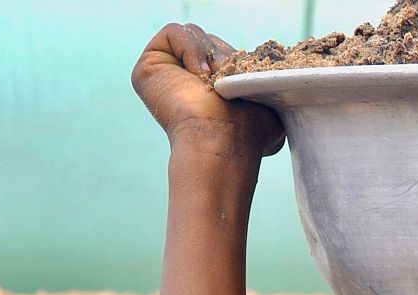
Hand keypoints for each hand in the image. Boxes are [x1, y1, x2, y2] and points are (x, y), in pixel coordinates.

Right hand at [131, 24, 282, 157]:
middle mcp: (187, 82)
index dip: (239, 59)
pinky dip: (191, 47)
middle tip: (230, 83)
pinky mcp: (149, 66)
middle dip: (225, 56)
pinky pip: (174, 31)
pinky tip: (200, 74)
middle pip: (211, 41)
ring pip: (194, 34)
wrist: (225, 139)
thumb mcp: (268, 102)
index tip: (246, 79)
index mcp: (212, 90)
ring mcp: (167, 74)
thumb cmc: (250, 132)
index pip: (226, 54)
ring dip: (211, 53)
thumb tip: (263, 76)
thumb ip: (263, 84)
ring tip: (216, 82)